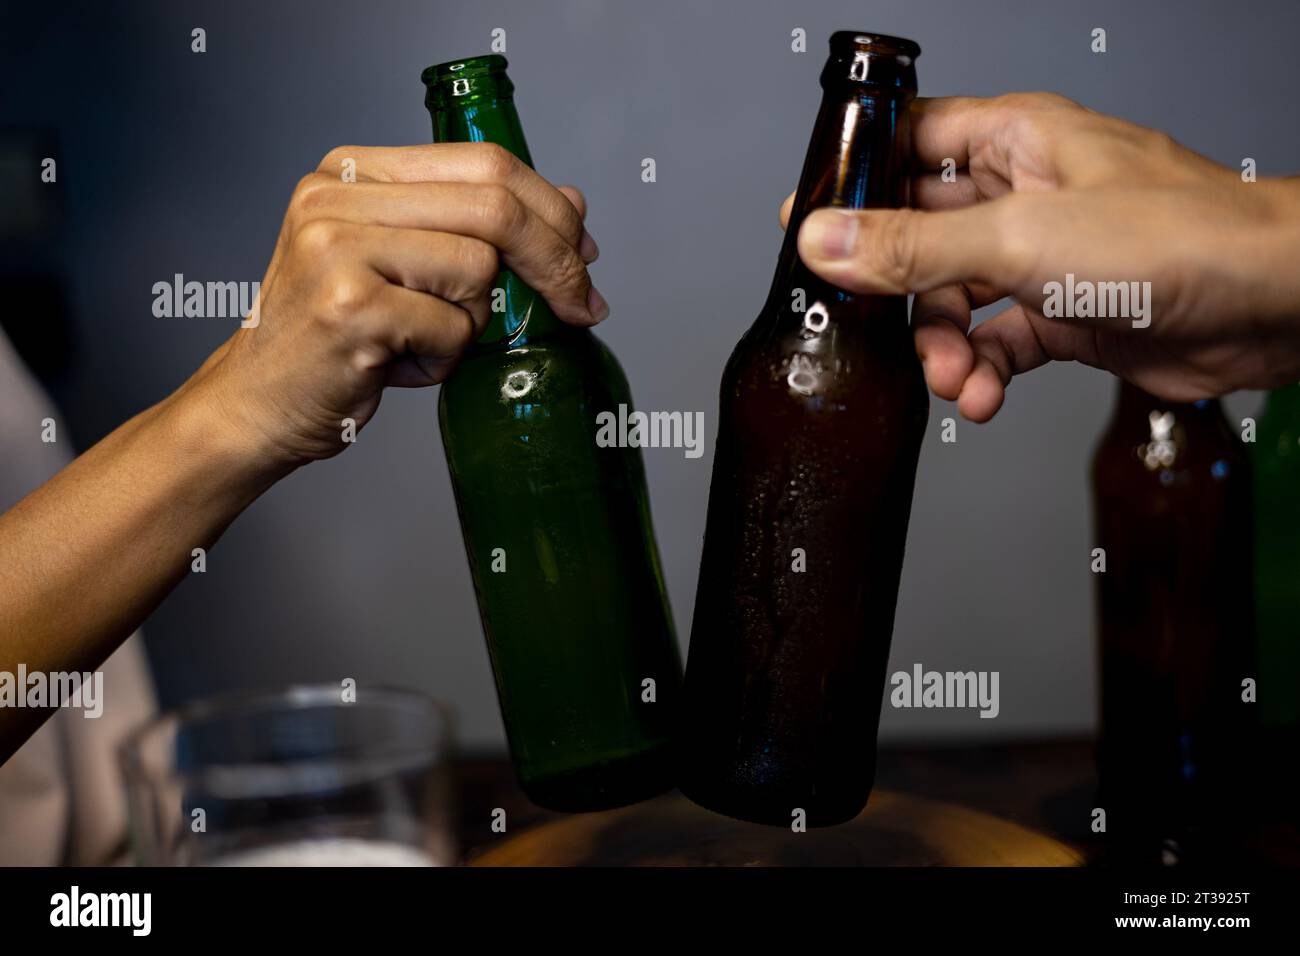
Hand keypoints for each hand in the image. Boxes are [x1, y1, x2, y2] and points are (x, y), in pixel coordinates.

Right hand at [183, 142, 602, 466]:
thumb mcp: (400, 263)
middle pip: (494, 207)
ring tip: (419, 341)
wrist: (255, 405)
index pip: (484, 163)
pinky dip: (443, 360)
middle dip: (555, 261)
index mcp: (350, 170)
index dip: (551, 209)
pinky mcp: (349, 307)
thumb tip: (572, 203)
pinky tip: (395, 366)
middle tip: (581, 306)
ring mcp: (336, 248)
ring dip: (472, 323)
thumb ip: (470, 225)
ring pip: (479, 270)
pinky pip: (453, 329)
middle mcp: (335, 196)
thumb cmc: (336, 338)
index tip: (584, 253)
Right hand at [782, 93, 1299, 420]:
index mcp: (1012, 140)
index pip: (907, 143)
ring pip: (953, 299)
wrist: (1269, 308)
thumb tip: (823, 240)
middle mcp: (1024, 193)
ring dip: (940, 346)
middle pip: (920, 236)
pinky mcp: (1066, 311)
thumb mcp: (1018, 239)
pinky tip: (981, 396)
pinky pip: (994, 342)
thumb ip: (913, 248)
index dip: (853, 181)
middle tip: (871, 327)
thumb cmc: (1174, 239)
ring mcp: (1045, 255)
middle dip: (896, 290)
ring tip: (952, 379)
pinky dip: (980, 372)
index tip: (806, 226)